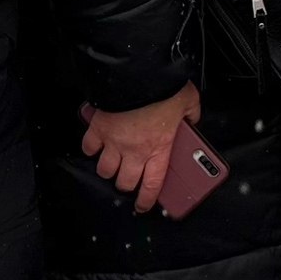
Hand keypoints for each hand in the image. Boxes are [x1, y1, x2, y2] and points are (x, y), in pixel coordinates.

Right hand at [80, 81, 200, 213]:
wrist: (139, 74)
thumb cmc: (164, 88)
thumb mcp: (188, 101)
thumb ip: (192, 114)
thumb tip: (192, 118)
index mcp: (159, 148)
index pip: (152, 185)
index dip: (146, 200)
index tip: (144, 206)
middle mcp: (135, 150)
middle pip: (124, 182)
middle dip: (126, 184)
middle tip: (129, 178)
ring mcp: (114, 142)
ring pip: (104, 169)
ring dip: (109, 169)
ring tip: (114, 162)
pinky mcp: (98, 129)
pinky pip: (88, 148)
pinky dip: (91, 148)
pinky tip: (97, 144)